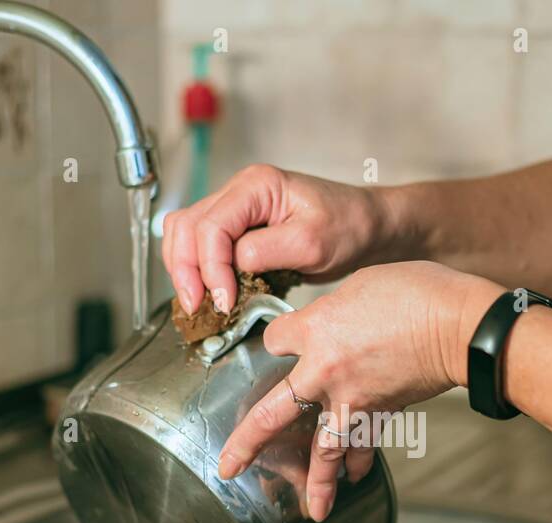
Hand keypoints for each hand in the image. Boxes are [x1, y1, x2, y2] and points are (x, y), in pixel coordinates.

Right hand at [161, 164, 395, 314]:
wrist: (366, 227)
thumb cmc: (349, 227)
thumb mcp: (312, 242)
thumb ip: (267, 251)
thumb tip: (232, 265)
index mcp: (256, 186)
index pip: (211, 226)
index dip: (210, 267)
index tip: (225, 300)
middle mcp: (239, 192)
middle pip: (186, 227)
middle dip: (186, 270)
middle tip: (197, 307)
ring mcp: (236, 209)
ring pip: (185, 235)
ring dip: (185, 270)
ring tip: (200, 304)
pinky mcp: (238, 229)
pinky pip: (201, 245)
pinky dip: (197, 270)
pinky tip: (209, 293)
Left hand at [217, 262, 501, 521]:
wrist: (462, 326)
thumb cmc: (417, 292)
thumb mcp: (361, 283)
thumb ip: (335, 308)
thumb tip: (331, 319)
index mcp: (315, 330)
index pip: (274, 340)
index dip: (276, 339)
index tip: (281, 339)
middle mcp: (324, 371)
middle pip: (273, 414)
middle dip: (247, 444)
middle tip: (228, 468)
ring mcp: (354, 399)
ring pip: (326, 450)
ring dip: (318, 482)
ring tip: (313, 509)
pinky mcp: (383, 412)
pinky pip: (366, 444)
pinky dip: (361, 461)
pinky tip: (355, 476)